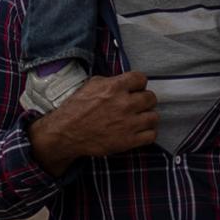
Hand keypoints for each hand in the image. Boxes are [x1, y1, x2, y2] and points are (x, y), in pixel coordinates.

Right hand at [32, 71, 158, 175]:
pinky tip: (139, 131)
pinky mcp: (128, 141)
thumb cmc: (75, 109)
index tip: (136, 88)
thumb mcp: (90, 85)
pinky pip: (151, 136)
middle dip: (144, 100)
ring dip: (147, 117)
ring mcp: (128, 123)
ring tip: (139, 119)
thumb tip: (125, 82)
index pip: (141, 79)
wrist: (66, 133)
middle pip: (151, 98)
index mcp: (114, 87)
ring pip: (154, 117)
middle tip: (137, 104)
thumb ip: (111, 82)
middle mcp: (124, 104)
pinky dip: (147, 134)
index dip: (138, 84)